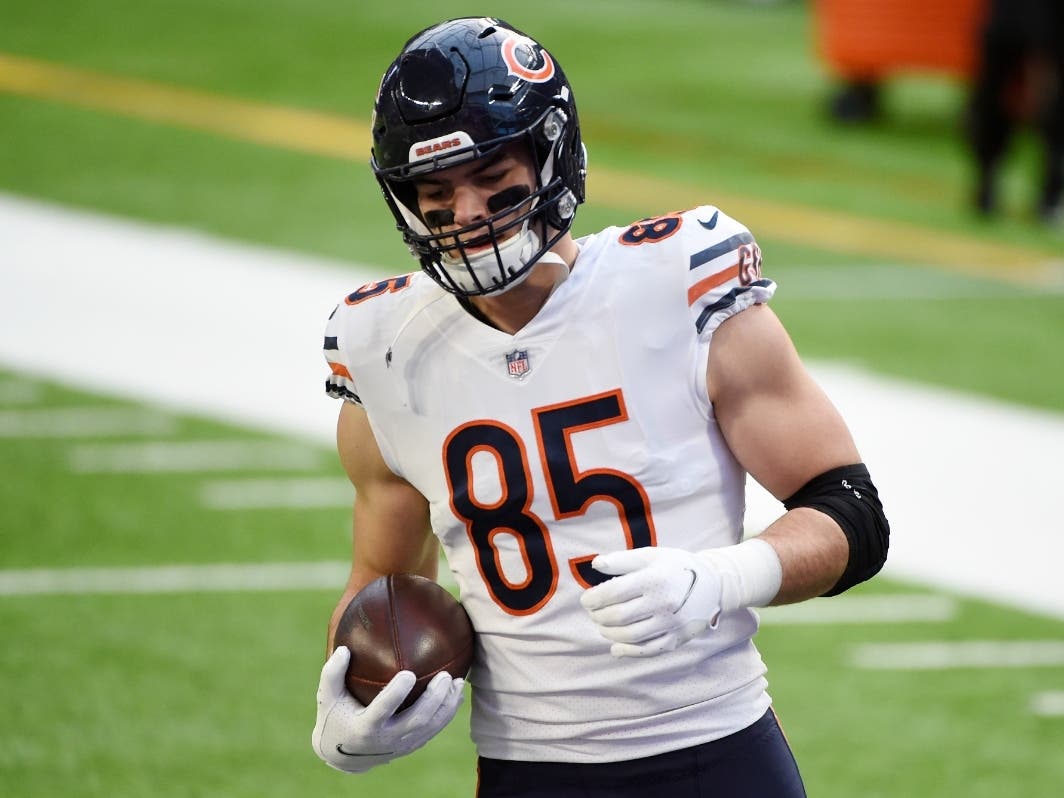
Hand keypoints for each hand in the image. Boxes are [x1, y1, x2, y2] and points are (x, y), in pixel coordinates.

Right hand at [311, 646, 464, 773]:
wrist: (342, 755)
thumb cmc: (334, 717)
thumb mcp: (326, 696)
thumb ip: (332, 673)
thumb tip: (344, 649)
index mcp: (365, 727)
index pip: (383, 710)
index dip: (396, 694)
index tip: (409, 674)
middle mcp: (386, 739)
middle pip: (416, 720)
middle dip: (434, 699)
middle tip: (445, 676)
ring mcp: (401, 745)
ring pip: (430, 727)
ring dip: (447, 705)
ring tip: (458, 682)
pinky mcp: (410, 746)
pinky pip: (433, 730)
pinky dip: (447, 713)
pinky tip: (457, 694)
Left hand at [580, 546, 723, 657]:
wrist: (714, 585)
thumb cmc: (677, 567)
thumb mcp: (651, 556)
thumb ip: (622, 560)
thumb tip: (595, 565)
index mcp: (655, 579)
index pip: (614, 593)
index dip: (593, 599)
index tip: (586, 600)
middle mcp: (664, 603)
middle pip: (618, 616)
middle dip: (598, 616)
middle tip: (592, 613)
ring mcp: (671, 624)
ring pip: (630, 636)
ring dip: (608, 633)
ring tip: (601, 626)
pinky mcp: (677, 639)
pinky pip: (647, 650)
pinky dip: (627, 651)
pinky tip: (615, 647)